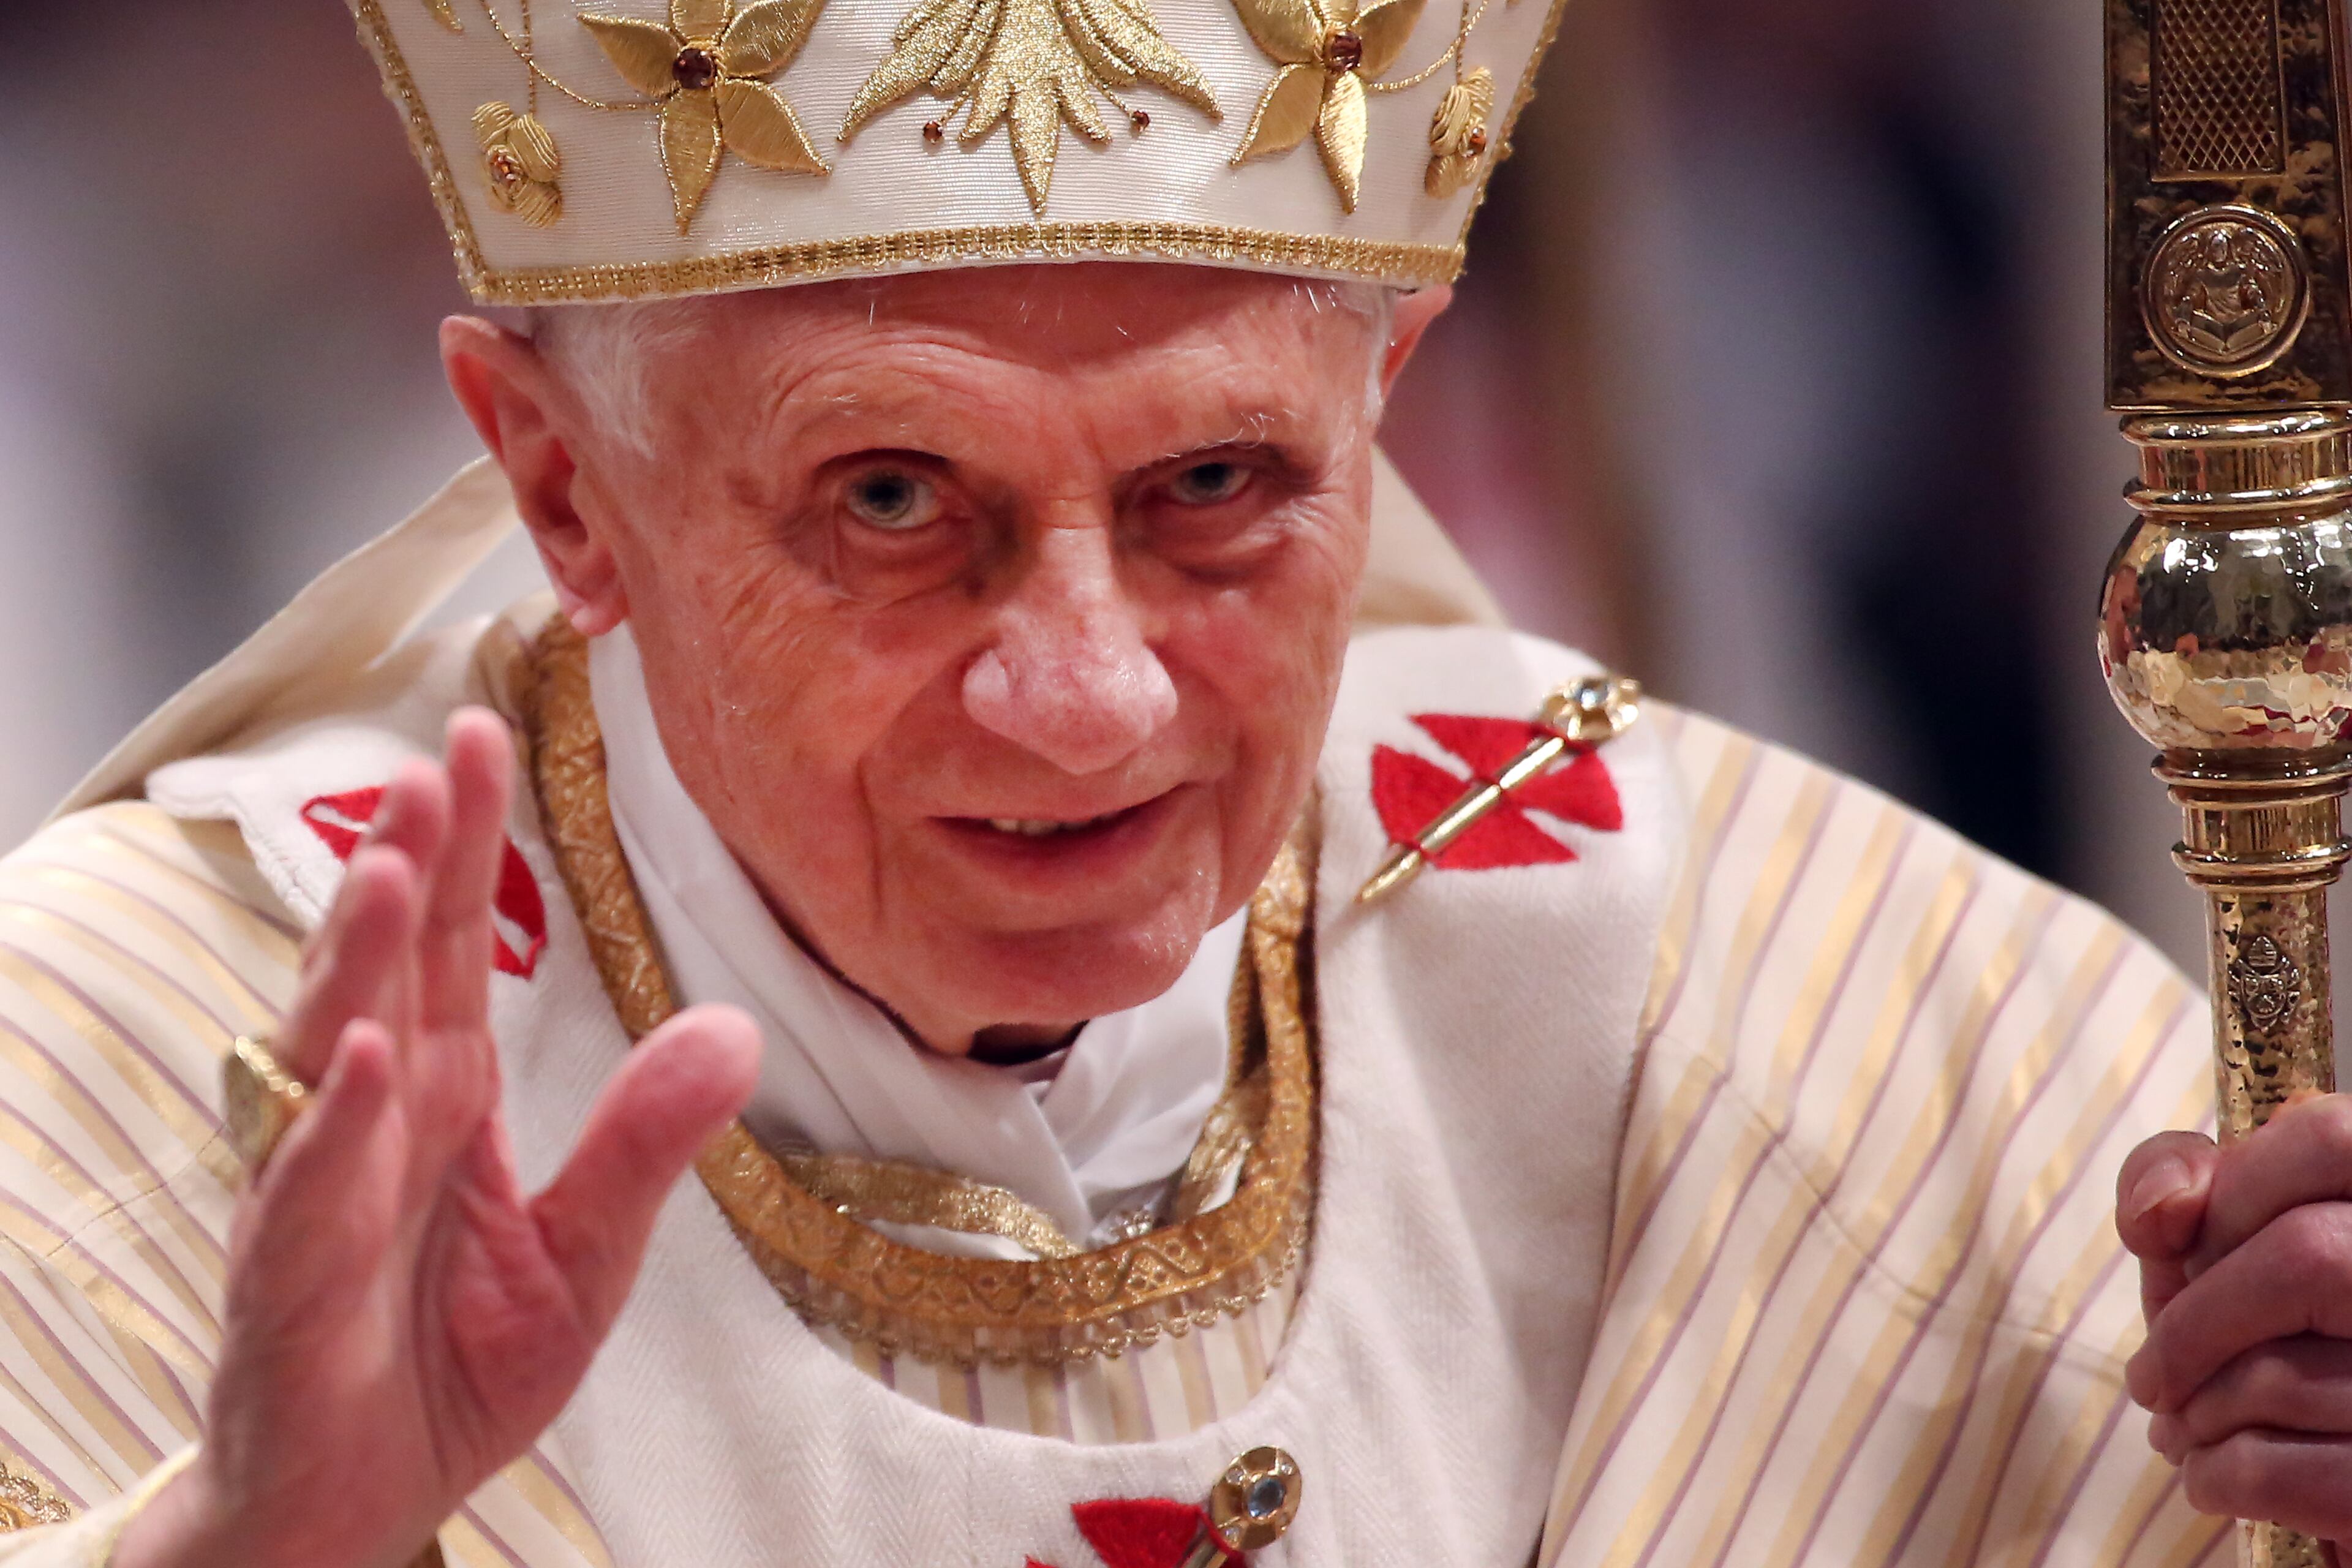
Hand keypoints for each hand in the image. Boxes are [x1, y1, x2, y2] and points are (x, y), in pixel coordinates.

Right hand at [115, 709, 759, 1567]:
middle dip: (407, 864)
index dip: (465, 845)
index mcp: (443, 1102)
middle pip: (388, 971)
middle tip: (435, 759)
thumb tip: (738, 1031)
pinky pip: (311, 1195)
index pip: (455, 949)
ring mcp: (319, 1197)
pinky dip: (337, 1127)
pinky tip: (367, 1055)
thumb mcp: (586, 1254)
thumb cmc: (453, 1368)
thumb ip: (645, 1144)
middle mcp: (372, 1125)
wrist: (363, 1504)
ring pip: (330, 1052)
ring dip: (361, 959)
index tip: (479, 735)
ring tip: (398, 866)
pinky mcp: (289, 1287)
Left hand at [2118, 1095, 2351, 1554]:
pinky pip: (2291, 1472)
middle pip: (2305, 1259)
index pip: (2328, 1136)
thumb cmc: (2285, 1330)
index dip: (2232, 1194)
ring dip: (2200, 1411)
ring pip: (2288, 1373)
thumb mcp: (2227, 1238)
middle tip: (2152, 1379)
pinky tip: (2213, 1479)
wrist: (2340, 1465)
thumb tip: (2158, 1212)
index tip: (2183, 1254)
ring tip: (2182, 1430)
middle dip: (2192, 1327)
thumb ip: (2179, 1181)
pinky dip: (2224, 1477)